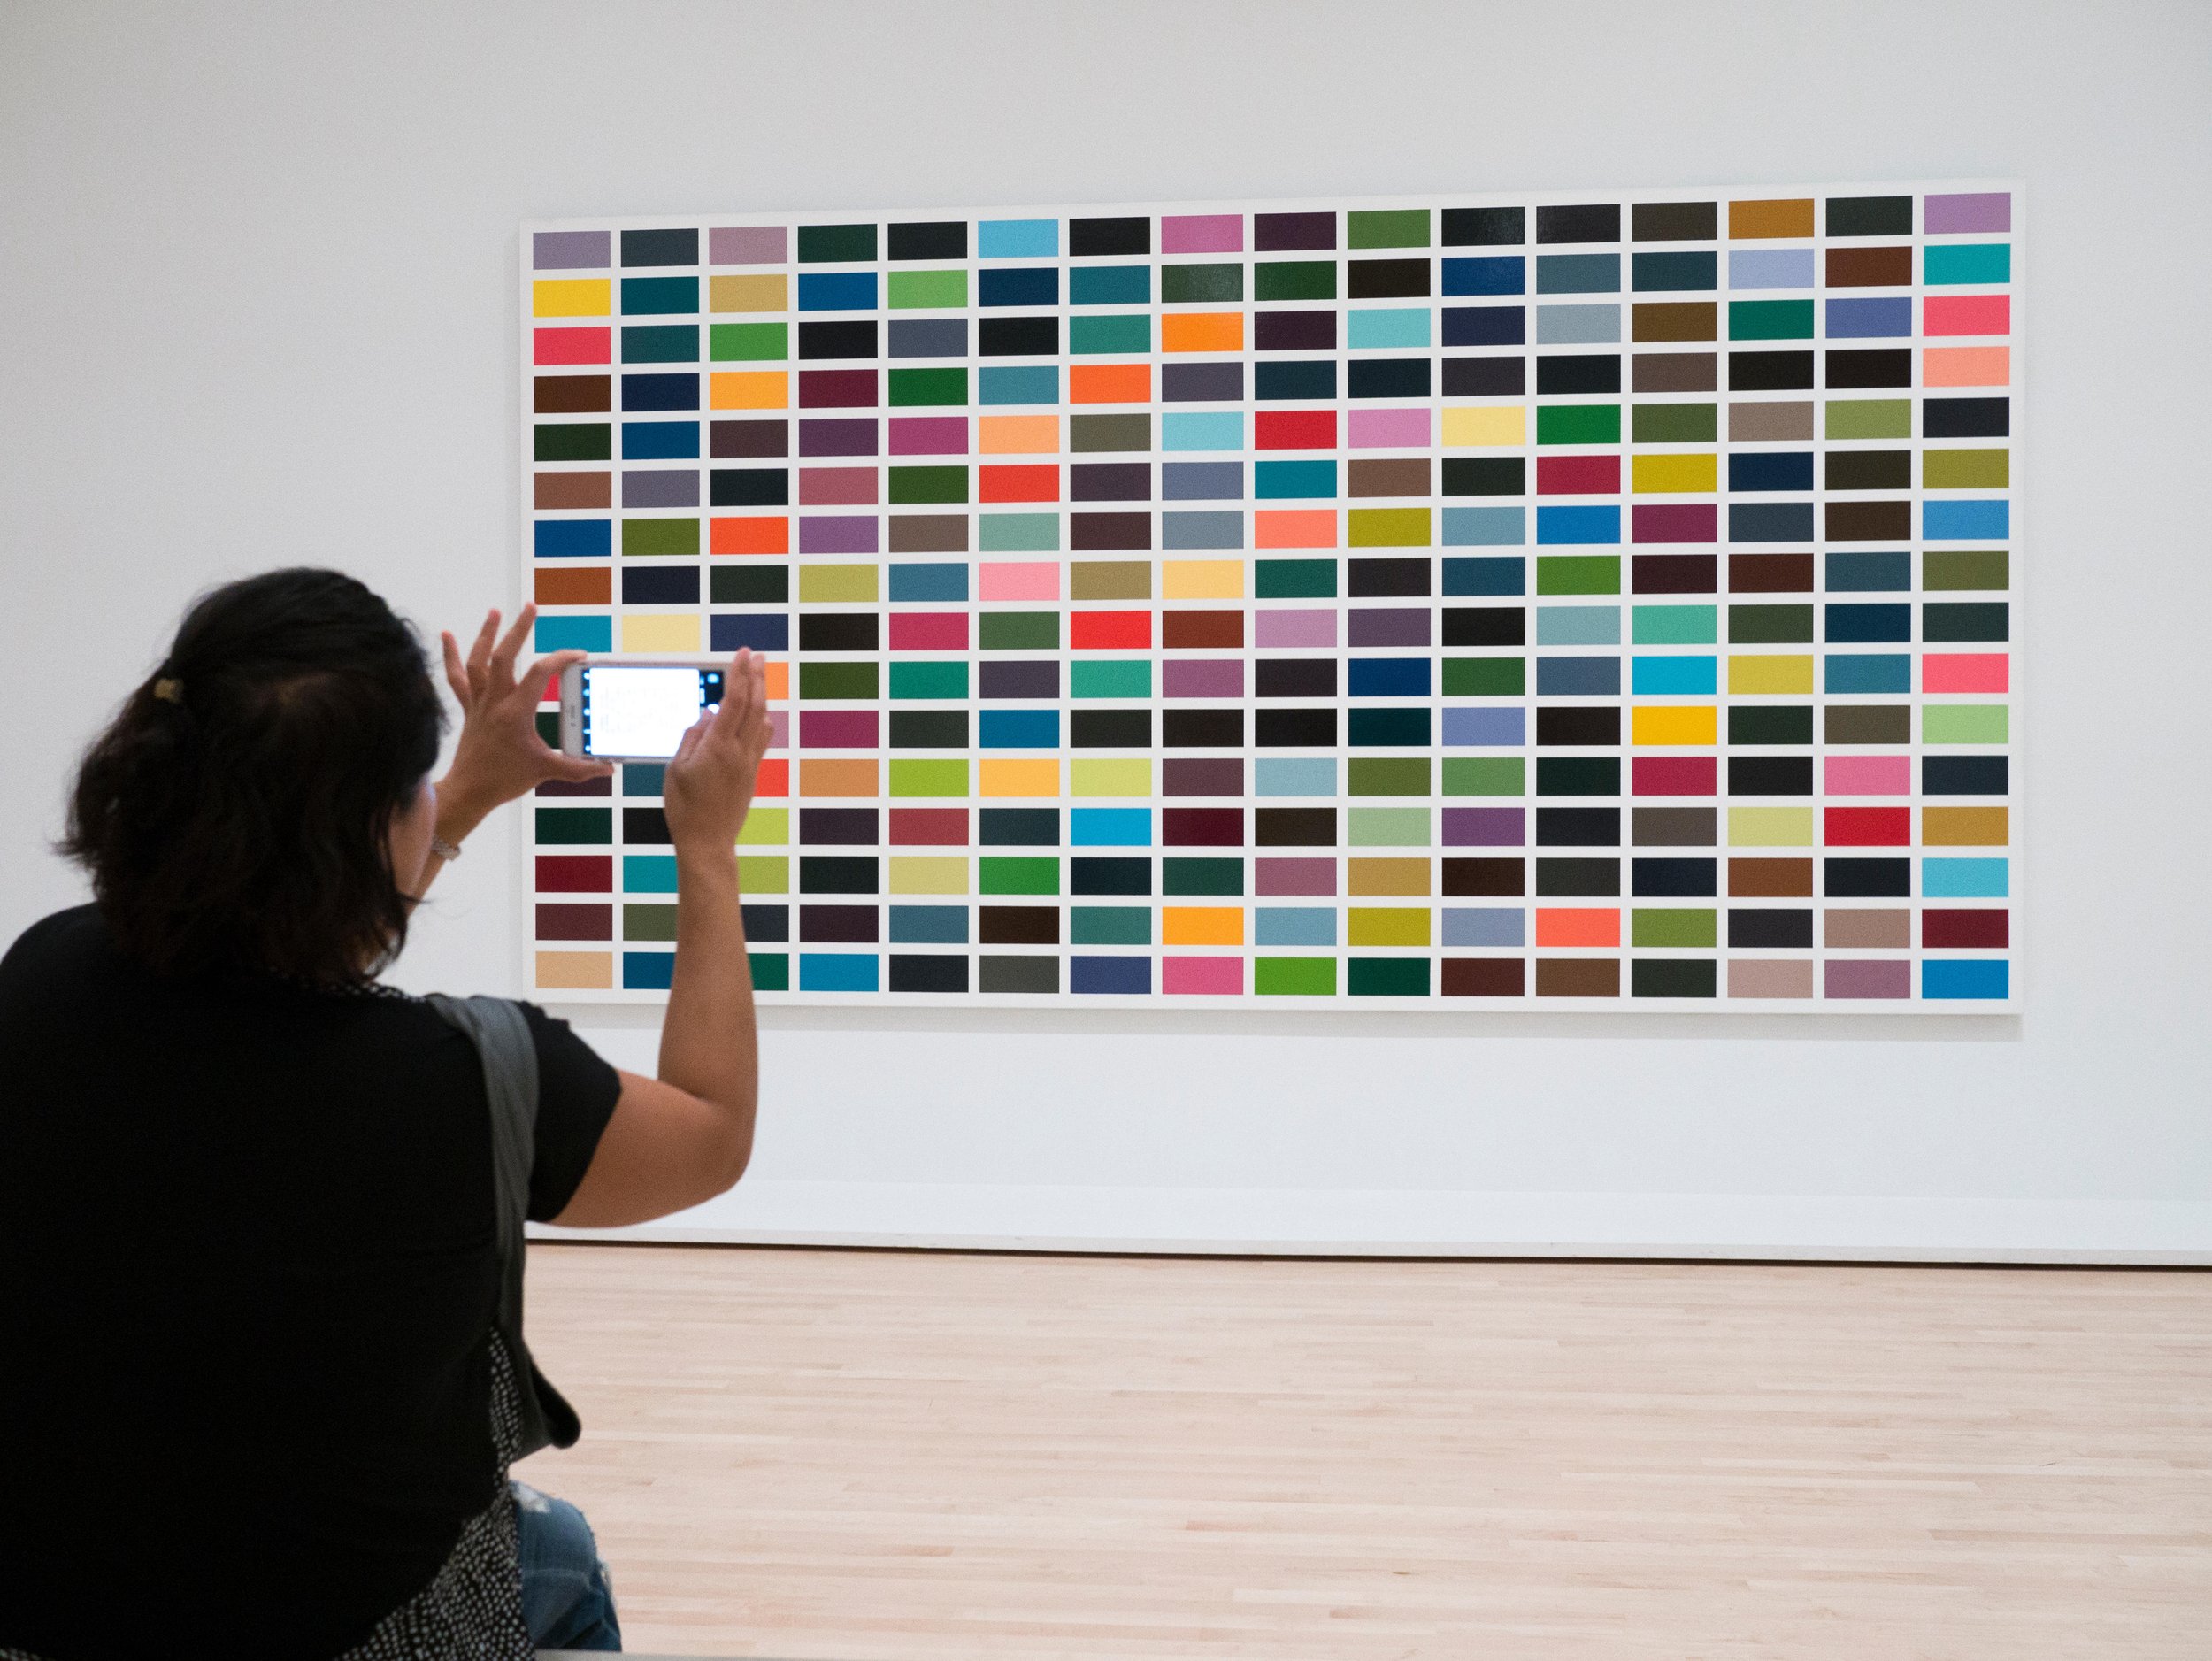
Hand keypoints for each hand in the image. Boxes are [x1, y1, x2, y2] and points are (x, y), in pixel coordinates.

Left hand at [435, 604, 611, 835]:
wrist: (468, 792)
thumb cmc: (504, 780)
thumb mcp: (546, 772)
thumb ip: (579, 768)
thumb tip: (608, 769)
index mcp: (516, 712)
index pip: (540, 674)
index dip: (561, 660)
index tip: (579, 656)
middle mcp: (495, 702)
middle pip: (504, 656)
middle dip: (518, 629)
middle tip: (531, 607)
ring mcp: (479, 703)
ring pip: (478, 661)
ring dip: (485, 634)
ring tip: (495, 612)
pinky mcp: (469, 709)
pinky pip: (456, 678)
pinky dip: (450, 655)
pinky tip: (446, 635)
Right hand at [663, 649, 770, 855]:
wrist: (708, 842)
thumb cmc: (685, 808)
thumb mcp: (677, 769)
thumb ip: (692, 737)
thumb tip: (708, 715)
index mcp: (718, 747)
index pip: (734, 700)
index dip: (740, 674)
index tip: (743, 654)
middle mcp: (739, 751)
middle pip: (754, 705)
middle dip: (757, 677)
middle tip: (758, 656)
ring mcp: (749, 762)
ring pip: (761, 720)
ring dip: (762, 695)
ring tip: (760, 676)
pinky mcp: (752, 773)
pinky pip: (761, 740)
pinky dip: (761, 720)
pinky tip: (760, 713)